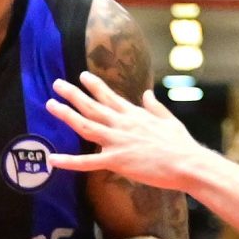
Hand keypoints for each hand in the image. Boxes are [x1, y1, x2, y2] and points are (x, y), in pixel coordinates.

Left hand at [44, 72, 203, 190]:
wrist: (188, 162)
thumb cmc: (182, 145)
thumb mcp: (169, 120)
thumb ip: (155, 107)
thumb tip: (147, 94)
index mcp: (135, 114)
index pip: (110, 97)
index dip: (95, 86)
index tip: (83, 76)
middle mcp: (123, 124)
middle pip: (93, 106)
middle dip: (73, 94)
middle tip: (57, 84)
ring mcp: (118, 141)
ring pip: (86, 126)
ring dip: (67, 115)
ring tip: (50, 105)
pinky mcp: (117, 160)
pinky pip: (87, 162)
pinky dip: (68, 161)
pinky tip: (52, 159)